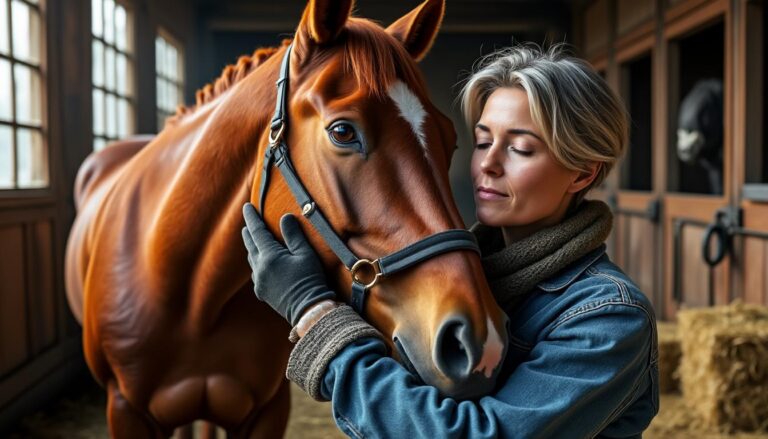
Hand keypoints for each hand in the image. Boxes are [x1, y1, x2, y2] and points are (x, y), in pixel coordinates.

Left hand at [241, 203, 335, 325]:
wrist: (308, 309)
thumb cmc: (310, 279)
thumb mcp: (305, 253)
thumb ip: (293, 234)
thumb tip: (285, 217)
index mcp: (269, 256)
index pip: (256, 231)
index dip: (252, 217)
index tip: (247, 206)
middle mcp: (259, 269)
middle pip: (250, 245)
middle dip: (249, 232)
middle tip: (248, 222)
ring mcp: (259, 282)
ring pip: (251, 259)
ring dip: (252, 248)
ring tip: (254, 240)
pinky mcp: (262, 292)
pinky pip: (255, 273)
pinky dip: (256, 263)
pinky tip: (261, 263)